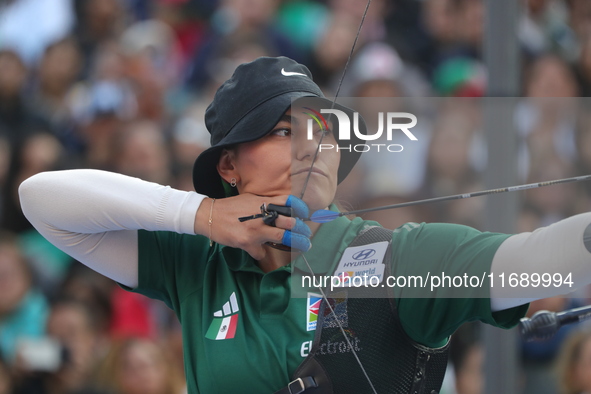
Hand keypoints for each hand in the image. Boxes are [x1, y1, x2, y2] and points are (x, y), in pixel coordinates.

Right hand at [195, 194, 310, 258]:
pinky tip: (261, 251)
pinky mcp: (247, 242)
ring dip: (296, 242)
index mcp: (263, 202)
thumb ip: (266, 205)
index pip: (289, 202)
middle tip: (307, 234)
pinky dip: (262, 253)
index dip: (300, 208)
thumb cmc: (231, 207)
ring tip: (304, 245)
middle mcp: (262, 215)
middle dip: (302, 229)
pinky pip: (261, 252)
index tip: (305, 214)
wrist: (209, 215)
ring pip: (283, 237)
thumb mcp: (250, 200)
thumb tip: (282, 211)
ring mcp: (255, 229)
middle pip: (291, 222)